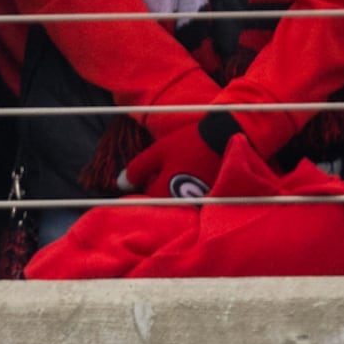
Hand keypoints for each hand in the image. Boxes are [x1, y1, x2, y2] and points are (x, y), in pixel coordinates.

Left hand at [119, 107, 239, 200]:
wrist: (223, 139)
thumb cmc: (187, 144)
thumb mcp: (158, 151)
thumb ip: (137, 168)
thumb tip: (120, 183)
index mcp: (162, 193)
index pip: (146, 194)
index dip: (148, 180)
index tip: (156, 168)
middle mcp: (178, 204)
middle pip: (162, 201)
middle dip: (161, 188)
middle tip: (171, 168)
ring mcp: (195, 204)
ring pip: (177, 202)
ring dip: (176, 191)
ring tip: (183, 171)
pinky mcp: (209, 200)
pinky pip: (193, 201)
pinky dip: (190, 192)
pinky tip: (194, 176)